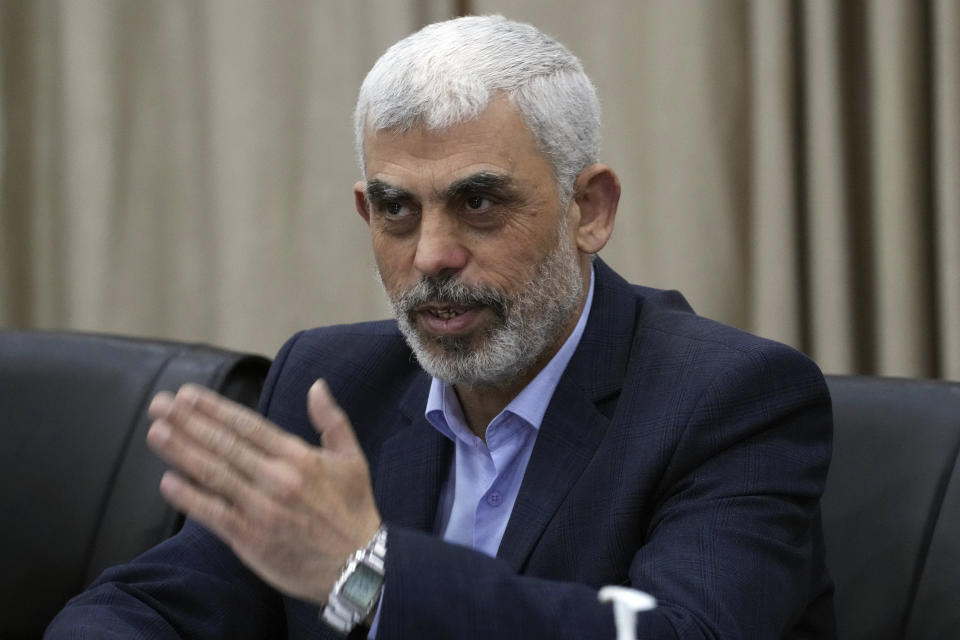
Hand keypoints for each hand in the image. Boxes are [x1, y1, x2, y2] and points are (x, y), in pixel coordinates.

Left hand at [146, 379, 381, 605]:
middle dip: (188, 423)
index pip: (248, 426)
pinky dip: (189, 498)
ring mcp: (261, 510)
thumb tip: (316, 386)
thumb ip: (331, 420)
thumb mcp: (352, 458)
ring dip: (182, 452)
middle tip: (160, 405)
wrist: (358, 566)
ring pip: (214, 475)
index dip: (215, 408)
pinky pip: (214, 514)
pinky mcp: (250, 539)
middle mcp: (277, 479)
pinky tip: (167, 482)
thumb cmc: (353, 510)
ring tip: (156, 432)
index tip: (188, 394)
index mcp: (299, 457)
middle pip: (224, 445)